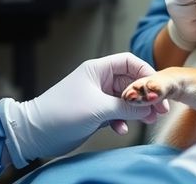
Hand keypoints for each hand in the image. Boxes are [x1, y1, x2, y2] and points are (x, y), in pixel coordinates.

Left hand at [0, 53, 169, 166]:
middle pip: (131, 81)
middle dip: (145, 95)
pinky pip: (116, 113)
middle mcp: (98, 80)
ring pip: (125, 99)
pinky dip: (123, 120)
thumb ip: (125, 106)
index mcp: (97, 70)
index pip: (129, 62)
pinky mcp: (94, 113)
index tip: (158, 88)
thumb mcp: (97, 109)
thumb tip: (149, 105)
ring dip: (137, 109)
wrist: (35, 133)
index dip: (146, 73)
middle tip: (160, 108)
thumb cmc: (59, 114)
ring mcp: (97, 97)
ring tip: (149, 120)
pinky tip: (122, 129)